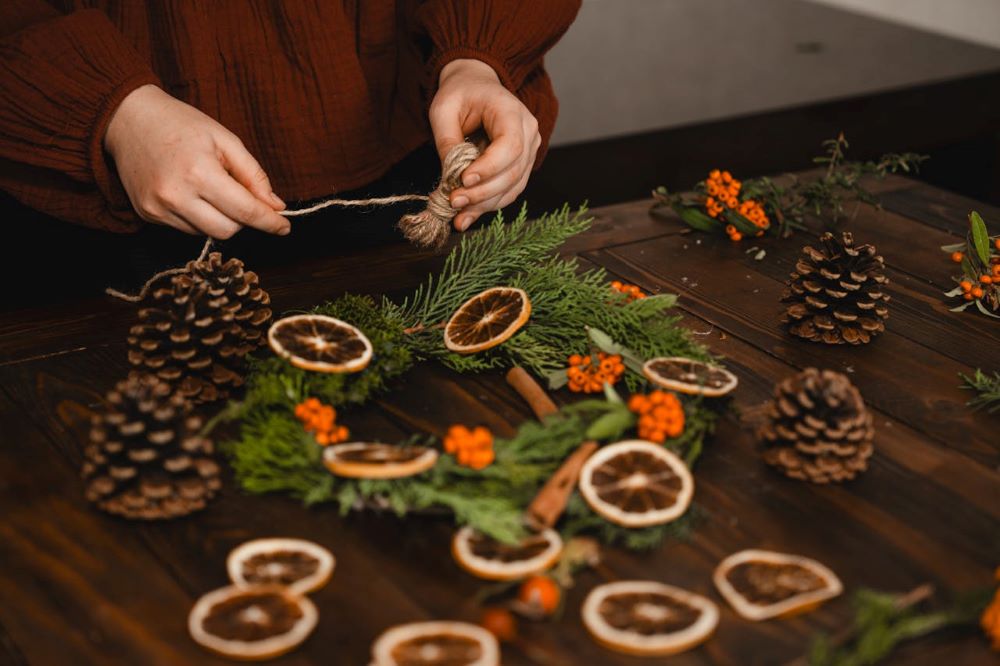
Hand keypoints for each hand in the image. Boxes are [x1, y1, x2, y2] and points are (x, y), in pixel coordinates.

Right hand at [104, 85, 288, 238]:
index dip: (269, 222)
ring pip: (207, 233)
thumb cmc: (181, 124)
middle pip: (228, 230)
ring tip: (208, 186)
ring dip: (219, 218)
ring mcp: (157, 209)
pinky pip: (186, 229)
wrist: (127, 118)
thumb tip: (276, 206)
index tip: (285, 227)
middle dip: (242, 219)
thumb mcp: (225, 140)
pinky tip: (189, 192)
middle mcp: (175, 196)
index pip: (245, 212)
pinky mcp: (146, 215)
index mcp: (199, 173)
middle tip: (241, 195)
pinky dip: (197, 217)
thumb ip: (254, 175)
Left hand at [429, 59, 540, 231]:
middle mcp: (529, 132)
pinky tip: (466, 217)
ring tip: (458, 215)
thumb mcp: (444, 109)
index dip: (489, 167)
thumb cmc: (460, 94)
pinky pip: (508, 192)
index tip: (463, 180)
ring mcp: (529, 151)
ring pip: (513, 187)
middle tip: (454, 202)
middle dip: (482, 192)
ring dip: (484, 204)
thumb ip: (446, 140)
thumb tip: (450, 176)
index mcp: (512, 111)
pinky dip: (487, 206)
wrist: (476, 88)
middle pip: (513, 171)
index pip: (510, 146)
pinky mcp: (520, 167)